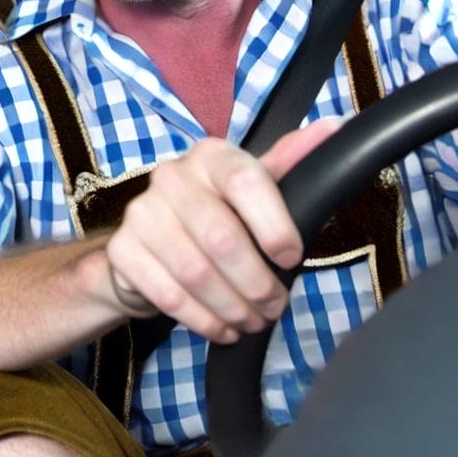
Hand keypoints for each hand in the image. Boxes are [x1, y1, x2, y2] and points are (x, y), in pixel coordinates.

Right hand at [105, 118, 340, 343]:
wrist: (149, 242)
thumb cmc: (215, 213)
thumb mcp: (255, 188)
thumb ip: (289, 164)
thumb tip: (335, 128)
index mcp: (210, 156)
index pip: (245, 181)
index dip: (274, 225)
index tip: (292, 258)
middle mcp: (171, 176)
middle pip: (222, 238)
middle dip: (257, 284)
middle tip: (274, 307)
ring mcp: (141, 211)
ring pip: (196, 272)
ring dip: (232, 307)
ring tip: (251, 321)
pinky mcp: (122, 249)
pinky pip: (166, 293)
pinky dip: (201, 320)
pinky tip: (221, 328)